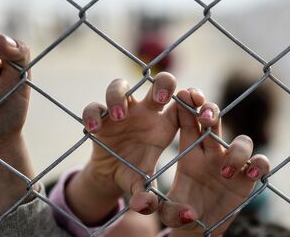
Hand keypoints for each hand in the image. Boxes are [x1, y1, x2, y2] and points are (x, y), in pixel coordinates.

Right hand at [66, 73, 178, 224]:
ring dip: (119, 96)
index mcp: (165, 123)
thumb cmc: (135, 173)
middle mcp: (145, 111)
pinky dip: (93, 114)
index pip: (184, 102)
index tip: (196, 102)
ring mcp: (122, 111)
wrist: (111, 174)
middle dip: (163, 84)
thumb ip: (146, 194)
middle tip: (161, 98)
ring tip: (120, 116)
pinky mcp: (100, 117)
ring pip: (120, 86)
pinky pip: (94, 107)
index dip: (193, 98)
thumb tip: (145, 206)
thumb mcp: (143, 185)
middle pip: (159, 82)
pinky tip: (94, 129)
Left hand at [160, 89, 269, 236]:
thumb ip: (171, 213)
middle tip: (206, 118)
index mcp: (188, 151)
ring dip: (236, 151)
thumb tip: (188, 214)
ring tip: (225, 172)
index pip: (187, 122)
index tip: (184, 94)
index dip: (187, 106)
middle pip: (214, 120)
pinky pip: (260, 162)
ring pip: (242, 141)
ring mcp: (231, 162)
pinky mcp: (247, 177)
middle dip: (211, 111)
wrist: (199, 227)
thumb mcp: (169, 214)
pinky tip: (251, 173)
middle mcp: (211, 152)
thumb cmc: (179, 214)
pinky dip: (259, 164)